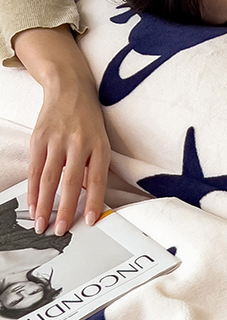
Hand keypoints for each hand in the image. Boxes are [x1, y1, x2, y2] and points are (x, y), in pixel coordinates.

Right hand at [13, 26, 110, 234]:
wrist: (70, 88)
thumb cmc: (89, 121)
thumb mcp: (100, 142)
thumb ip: (94, 168)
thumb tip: (87, 199)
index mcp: (99, 146)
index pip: (97, 180)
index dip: (92, 202)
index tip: (89, 221)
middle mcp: (78, 143)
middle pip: (71, 182)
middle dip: (64, 209)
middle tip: (59, 231)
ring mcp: (57, 140)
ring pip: (49, 178)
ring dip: (44, 204)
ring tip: (41, 224)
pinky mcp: (39, 137)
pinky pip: (35, 168)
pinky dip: (33, 189)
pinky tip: (32, 205)